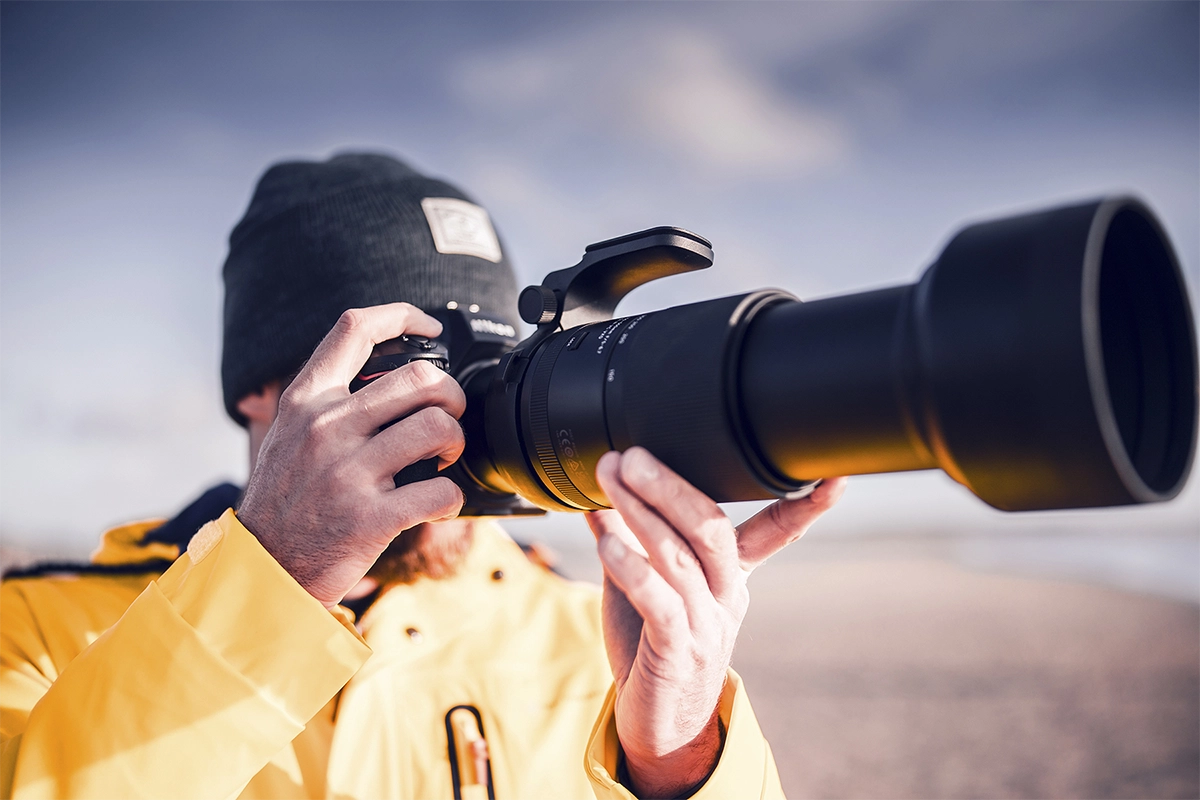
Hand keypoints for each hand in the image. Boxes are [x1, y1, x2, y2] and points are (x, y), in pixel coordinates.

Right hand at [238, 304, 465, 607]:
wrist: (262, 568)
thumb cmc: (284, 500)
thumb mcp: (286, 434)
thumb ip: (327, 402)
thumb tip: (386, 375)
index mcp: (306, 401)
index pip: (355, 330)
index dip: (403, 316)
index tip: (432, 328)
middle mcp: (325, 429)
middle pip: (420, 378)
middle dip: (452, 395)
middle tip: (450, 416)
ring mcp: (347, 473)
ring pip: (438, 428)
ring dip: (457, 442)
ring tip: (445, 457)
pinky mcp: (369, 518)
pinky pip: (440, 491)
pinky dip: (452, 497)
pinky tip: (439, 502)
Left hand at [587, 448, 845, 799]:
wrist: (661, 730)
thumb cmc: (655, 651)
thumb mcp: (642, 588)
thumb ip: (627, 540)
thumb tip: (600, 492)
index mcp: (730, 577)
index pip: (774, 531)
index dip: (803, 505)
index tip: (832, 475)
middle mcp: (727, 597)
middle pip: (711, 529)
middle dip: (672, 485)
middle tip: (633, 454)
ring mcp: (706, 625)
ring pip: (680, 558)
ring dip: (640, 513)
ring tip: (610, 479)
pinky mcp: (677, 652)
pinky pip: (659, 601)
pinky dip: (632, 566)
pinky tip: (606, 539)